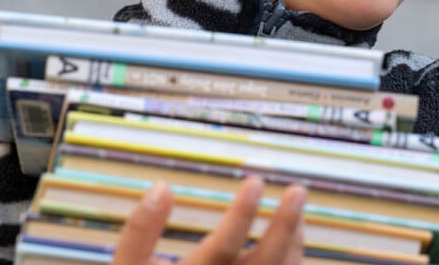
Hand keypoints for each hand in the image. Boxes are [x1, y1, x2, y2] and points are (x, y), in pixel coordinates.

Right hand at [112, 177, 305, 264]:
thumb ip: (141, 230)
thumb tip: (162, 188)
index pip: (224, 247)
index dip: (242, 214)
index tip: (255, 181)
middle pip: (266, 262)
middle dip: (284, 225)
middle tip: (297, 190)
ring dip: (293, 240)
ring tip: (295, 205)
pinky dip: (291, 258)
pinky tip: (290, 234)